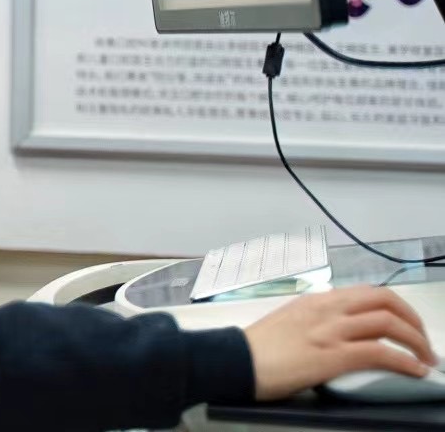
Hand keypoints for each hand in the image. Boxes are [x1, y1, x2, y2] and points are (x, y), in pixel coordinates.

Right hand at [246, 286, 436, 400]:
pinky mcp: (333, 355)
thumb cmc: (259, 346)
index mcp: (317, 299)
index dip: (397, 308)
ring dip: (416, 342)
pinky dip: (405, 361)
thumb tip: (341, 327)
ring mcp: (331, 331)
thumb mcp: (291, 319)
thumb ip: (317, 317)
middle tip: (423, 341)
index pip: (368, 293)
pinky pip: (380, 353)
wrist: (237, 360)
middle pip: (385, 301)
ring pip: (388, 323)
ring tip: (426, 358)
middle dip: (413, 320)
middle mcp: (327, 309)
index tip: (407, 325)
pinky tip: (415, 370)